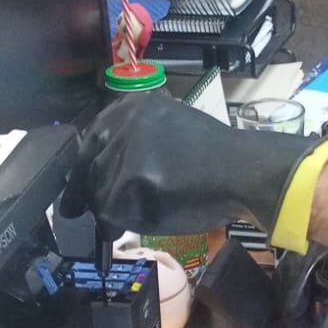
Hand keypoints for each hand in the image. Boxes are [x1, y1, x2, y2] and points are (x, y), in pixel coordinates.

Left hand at [60, 91, 322, 238]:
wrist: (243, 170)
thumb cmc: (215, 155)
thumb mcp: (171, 126)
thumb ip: (137, 136)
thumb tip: (105, 163)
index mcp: (135, 105)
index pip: (92, 138)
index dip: (87, 166)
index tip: (83, 186)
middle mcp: (127, 120)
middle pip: (89, 164)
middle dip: (93, 190)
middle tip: (100, 209)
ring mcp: (129, 148)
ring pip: (99, 189)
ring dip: (110, 207)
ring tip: (131, 216)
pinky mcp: (134, 178)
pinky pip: (111, 209)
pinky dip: (120, 222)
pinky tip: (138, 221)